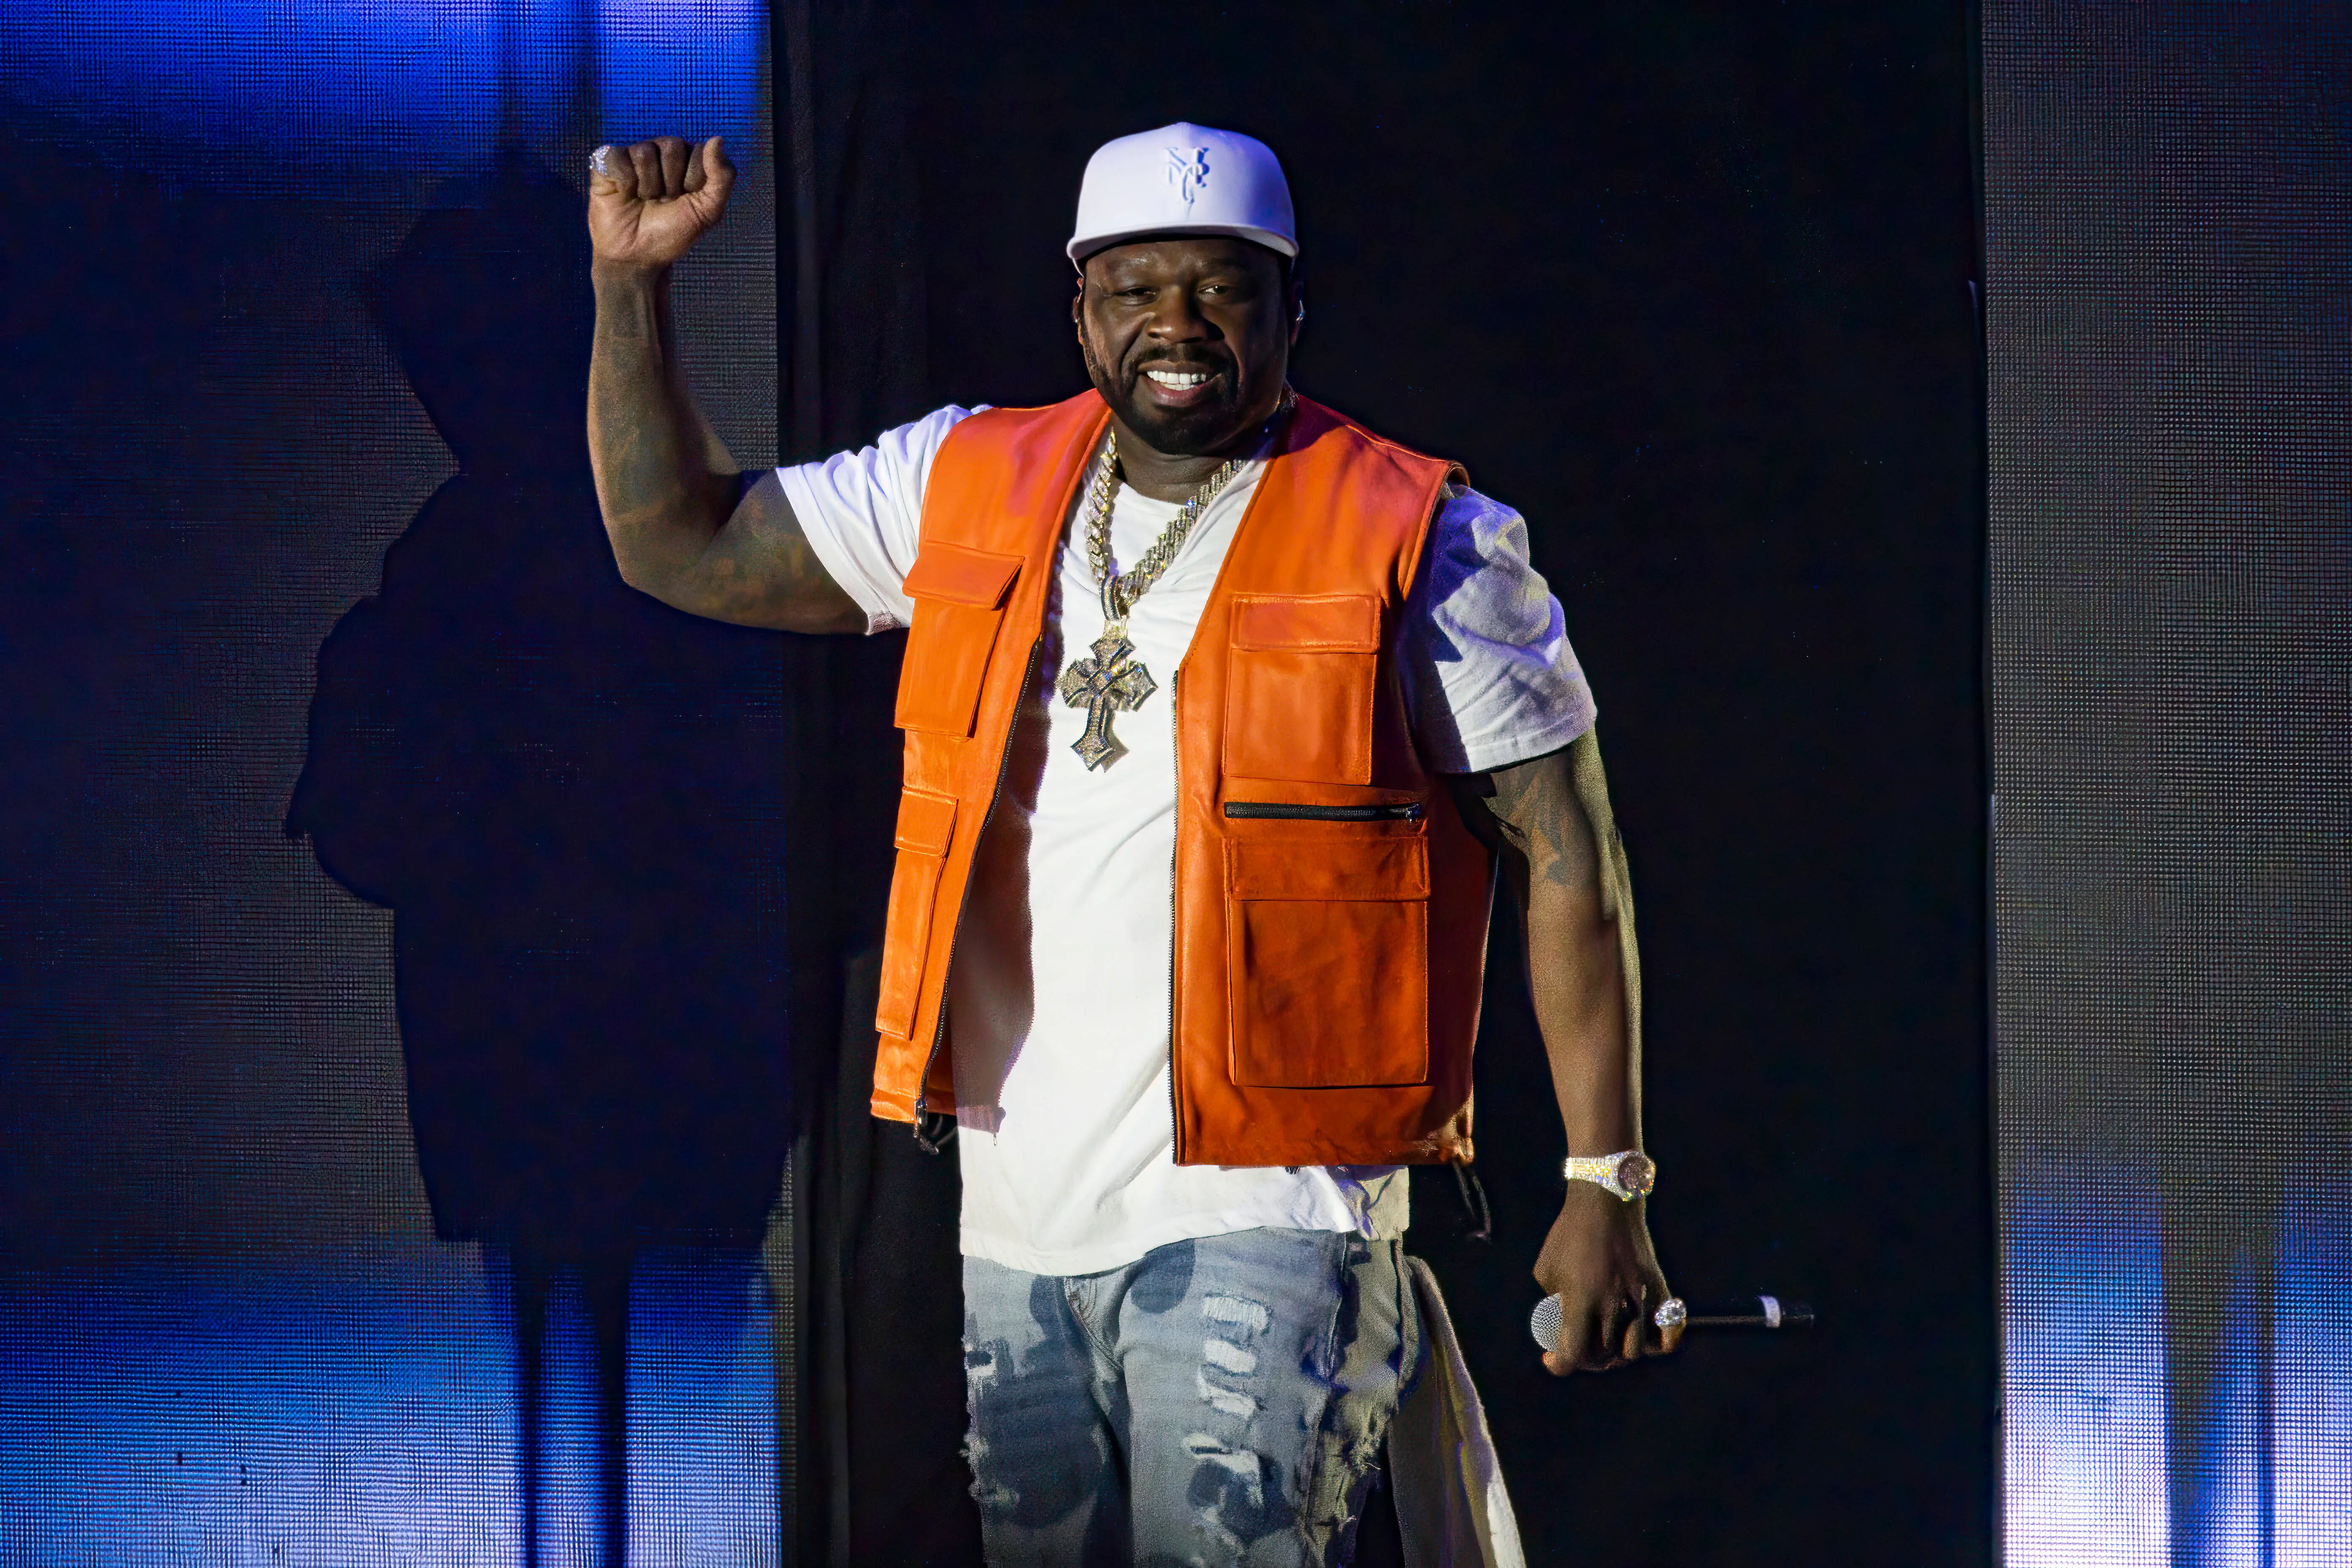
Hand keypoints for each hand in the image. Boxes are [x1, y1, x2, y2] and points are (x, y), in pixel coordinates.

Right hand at [587, 136, 735, 271]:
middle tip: (663, 202)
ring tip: (644, 200)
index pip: (700, 151)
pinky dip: (624, 182)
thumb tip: (717, 139)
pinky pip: (617, 157)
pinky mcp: (607, 162)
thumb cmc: (672, 233)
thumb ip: (722, 177)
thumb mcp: (707, 211)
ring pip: (645, 152)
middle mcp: (660, 152)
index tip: (686, 201)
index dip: (694, 181)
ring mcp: (633, 155)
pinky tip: (624, 195)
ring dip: (648, 185)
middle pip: (672, 145)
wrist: (638, 256)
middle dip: (670, 182)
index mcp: (687, 159)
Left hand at [1534, 1182, 1680, 1373]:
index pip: (1573, 1355)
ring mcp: (1639, 1300)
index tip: (1550, 1358)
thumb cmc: (1569, 1233)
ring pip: (1632, 1351)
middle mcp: (1612, 1306)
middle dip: (1586, 1359)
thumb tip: (1559, 1327)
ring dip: (1616, 1352)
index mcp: (1580, 1300)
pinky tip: (1645, 1338)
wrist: (1605, 1201)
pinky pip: (1667, 1334)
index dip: (1558, 1364)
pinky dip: (1658, 1344)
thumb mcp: (1546, 1269)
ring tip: (1604, 1338)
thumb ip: (1551, 1304)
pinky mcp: (1658, 1291)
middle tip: (1576, 1345)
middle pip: (1603, 1358)